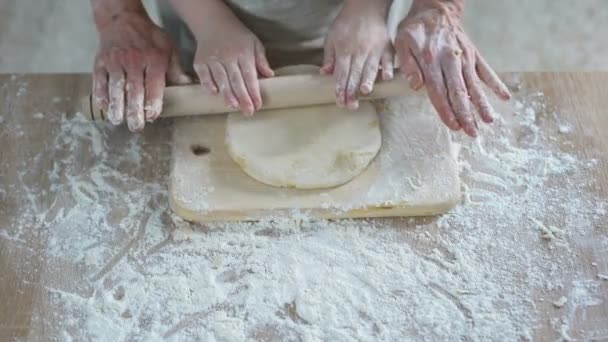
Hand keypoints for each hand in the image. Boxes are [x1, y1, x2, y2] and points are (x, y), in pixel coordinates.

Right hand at [93, 10, 189, 131]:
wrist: (122, 19)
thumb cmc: (149, 37)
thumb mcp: (168, 48)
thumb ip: (176, 69)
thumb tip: (188, 87)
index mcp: (154, 60)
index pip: (154, 84)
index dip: (153, 102)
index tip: (152, 116)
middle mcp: (134, 61)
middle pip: (134, 89)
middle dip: (134, 110)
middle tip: (136, 126)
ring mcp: (116, 61)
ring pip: (116, 86)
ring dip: (116, 105)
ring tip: (117, 121)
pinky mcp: (101, 62)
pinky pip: (100, 79)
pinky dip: (100, 93)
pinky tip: (103, 106)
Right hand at [192, 24, 272, 115]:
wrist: (213, 23)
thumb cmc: (237, 36)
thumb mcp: (254, 43)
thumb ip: (261, 60)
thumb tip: (270, 75)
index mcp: (243, 53)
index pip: (250, 76)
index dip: (254, 91)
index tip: (258, 105)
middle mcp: (228, 56)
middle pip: (236, 80)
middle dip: (243, 97)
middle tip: (248, 112)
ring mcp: (212, 59)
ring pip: (221, 79)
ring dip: (227, 94)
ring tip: (233, 106)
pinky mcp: (200, 61)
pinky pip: (204, 75)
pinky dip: (208, 84)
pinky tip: (214, 93)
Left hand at [321, 0, 393, 109]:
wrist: (365, 8)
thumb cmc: (346, 24)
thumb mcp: (332, 38)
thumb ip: (329, 57)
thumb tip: (324, 73)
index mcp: (344, 50)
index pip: (342, 73)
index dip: (340, 88)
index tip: (339, 101)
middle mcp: (359, 51)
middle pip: (355, 74)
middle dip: (352, 91)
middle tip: (351, 106)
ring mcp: (374, 49)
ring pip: (371, 68)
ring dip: (368, 81)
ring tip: (365, 93)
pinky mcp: (387, 47)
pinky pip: (388, 59)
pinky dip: (387, 68)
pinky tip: (386, 78)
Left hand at [395, 0, 510, 137]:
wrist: (437, 8)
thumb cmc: (416, 29)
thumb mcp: (402, 43)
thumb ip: (408, 65)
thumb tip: (417, 87)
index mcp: (432, 61)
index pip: (439, 91)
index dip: (446, 110)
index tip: (453, 125)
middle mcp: (451, 61)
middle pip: (459, 92)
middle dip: (466, 114)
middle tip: (472, 133)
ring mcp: (465, 58)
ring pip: (475, 84)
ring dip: (482, 104)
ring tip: (488, 121)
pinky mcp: (474, 55)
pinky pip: (487, 71)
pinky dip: (496, 83)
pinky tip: (505, 97)